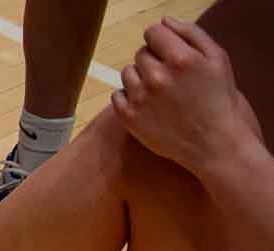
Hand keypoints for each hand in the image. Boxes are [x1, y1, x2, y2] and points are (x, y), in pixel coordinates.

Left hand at [112, 17, 261, 177]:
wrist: (213, 142)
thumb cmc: (218, 98)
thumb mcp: (217, 58)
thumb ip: (191, 34)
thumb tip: (164, 22)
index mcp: (180, 58)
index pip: (153, 32)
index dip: (161, 40)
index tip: (168, 52)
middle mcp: (157, 77)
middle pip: (140, 53)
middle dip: (153, 60)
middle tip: (170, 77)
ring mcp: (140, 98)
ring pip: (128, 72)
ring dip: (140, 78)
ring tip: (159, 91)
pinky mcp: (128, 117)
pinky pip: (117, 94)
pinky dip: (129, 96)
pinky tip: (147, 104)